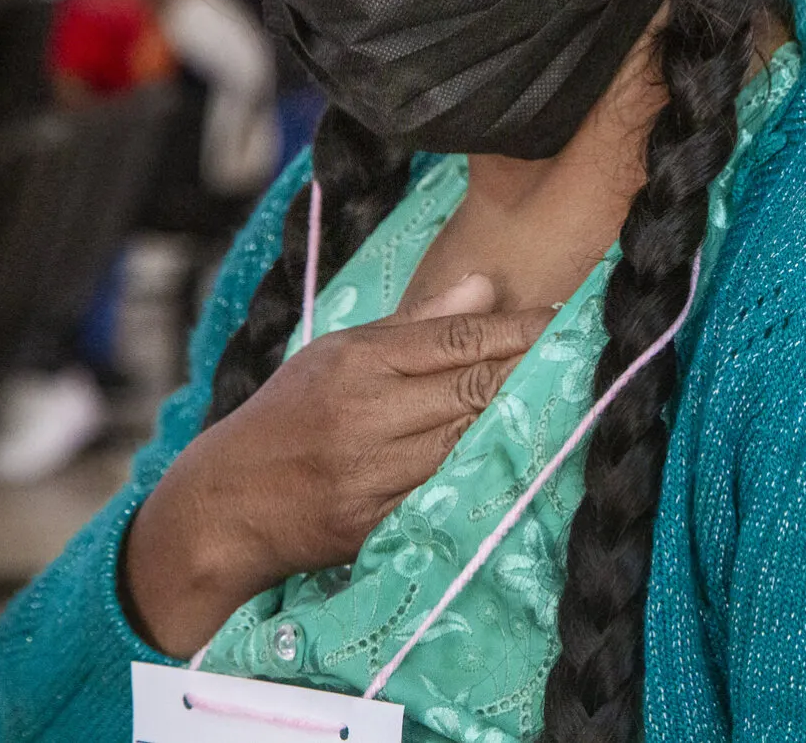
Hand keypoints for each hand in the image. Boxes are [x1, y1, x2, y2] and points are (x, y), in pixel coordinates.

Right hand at [122, 274, 549, 655]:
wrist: (224, 503)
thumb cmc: (288, 414)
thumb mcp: (338, 351)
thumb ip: (417, 322)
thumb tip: (485, 285)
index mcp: (356, 361)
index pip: (457, 339)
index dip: (518, 330)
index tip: (562, 320)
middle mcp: (365, 414)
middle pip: (473, 388)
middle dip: (531, 372)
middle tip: (581, 356)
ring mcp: (371, 473)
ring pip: (469, 440)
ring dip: (518, 421)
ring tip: (563, 399)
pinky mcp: (376, 521)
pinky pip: (446, 489)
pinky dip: (484, 470)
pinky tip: (519, 452)